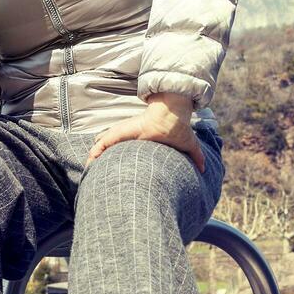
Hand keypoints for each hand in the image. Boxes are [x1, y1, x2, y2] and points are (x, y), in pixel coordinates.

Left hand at [87, 92, 204, 172]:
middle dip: (102, 162)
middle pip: (110, 150)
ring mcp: (123, 134)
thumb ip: (196, 156)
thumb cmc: (178, 128)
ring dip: (95, 157)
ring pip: (102, 146)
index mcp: (141, 143)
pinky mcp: (119, 133)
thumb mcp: (188, 145)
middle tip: (95, 176)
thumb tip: (204, 168)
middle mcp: (130, 138)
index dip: (118, 163)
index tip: (114, 177)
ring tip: (89, 170)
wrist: (171, 115)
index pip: (125, 153)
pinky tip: (90, 160)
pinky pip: (103, 143)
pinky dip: (95, 152)